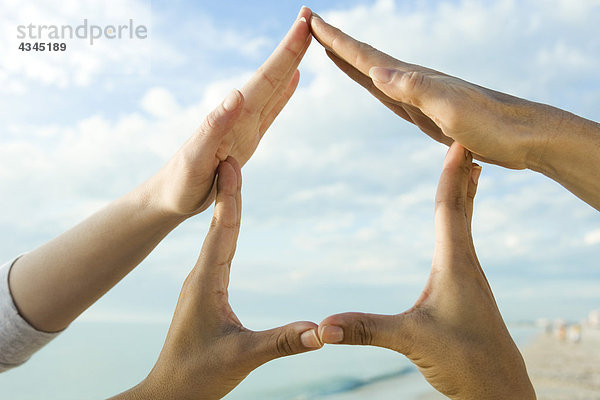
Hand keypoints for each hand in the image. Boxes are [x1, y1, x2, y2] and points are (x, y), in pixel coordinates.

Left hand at [114, 157, 321, 399]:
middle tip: (231, 159)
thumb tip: (322, 330)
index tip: (231, 165)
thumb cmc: (197, 375)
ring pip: (216, 238)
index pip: (222, 231)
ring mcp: (201, 284)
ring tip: (230, 182)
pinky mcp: (205, 294)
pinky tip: (228, 226)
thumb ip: (282, 342)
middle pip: (218, 226)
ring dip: (224, 209)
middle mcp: (200, 276)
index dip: (229, 197)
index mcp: (206, 282)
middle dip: (227, 192)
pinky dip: (225, 231)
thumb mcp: (243, 357)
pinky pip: (218, 253)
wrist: (168, 393)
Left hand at [148, 7, 312, 215]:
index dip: (285, 53)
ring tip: (306, 41)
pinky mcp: (248, 138)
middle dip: (291, 48)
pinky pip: (272, 110)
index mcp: (233, 117)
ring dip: (290, 64)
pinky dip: (285, 93)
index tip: (302, 24)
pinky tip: (293, 80)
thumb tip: (238, 93)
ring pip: (274, 88)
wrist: (171, 196)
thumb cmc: (180, 181)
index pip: (264, 78)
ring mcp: (246, 125)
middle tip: (308, 17)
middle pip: (272, 76)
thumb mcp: (196, 157)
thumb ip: (215, 126)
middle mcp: (242, 115)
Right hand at [309, 13, 561, 169]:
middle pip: (366, 58)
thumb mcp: (450, 107)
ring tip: (331, 49)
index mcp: (413, 78)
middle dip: (337, 43)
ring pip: (375, 73)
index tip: (311, 20)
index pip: (366, 55)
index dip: (336, 39)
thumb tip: (374, 70)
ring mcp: (419, 95)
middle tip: (311, 25)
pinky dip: (373, 82)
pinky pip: (389, 92)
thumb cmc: (492, 123)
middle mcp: (413, 81)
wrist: (524, 136)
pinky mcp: (427, 111)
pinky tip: (372, 81)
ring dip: (351, 60)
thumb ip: (414, 88)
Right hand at [316, 143, 535, 398]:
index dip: (451, 171)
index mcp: (456, 264)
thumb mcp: (412, 342)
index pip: (451, 207)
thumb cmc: (467, 363)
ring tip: (465, 167)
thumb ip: (366, 329)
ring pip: (465, 223)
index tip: (458, 138)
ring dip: (462, 192)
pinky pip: (462, 241)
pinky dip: (459, 218)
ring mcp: (469, 278)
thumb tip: (321, 327)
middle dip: (460, 171)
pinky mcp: (467, 291)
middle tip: (464, 138)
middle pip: (462, 206)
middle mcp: (466, 264)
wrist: (503, 394)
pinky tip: (455, 224)